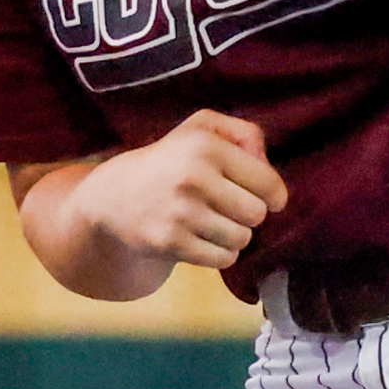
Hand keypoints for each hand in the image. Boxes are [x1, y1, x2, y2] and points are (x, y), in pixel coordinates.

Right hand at [86, 110, 285, 275]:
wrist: (113, 196)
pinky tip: (206, 239)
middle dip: (251, 214)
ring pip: (242, 238)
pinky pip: (223, 259)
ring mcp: (179, 212)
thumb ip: (246, 134)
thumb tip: (267, 165)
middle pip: (257, 214)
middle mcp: (192, 177)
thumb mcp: (203, 129)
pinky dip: (221, 253)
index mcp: (205, 146)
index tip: (271, 199)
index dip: (275, 194)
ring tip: (216, 223)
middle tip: (232, 208)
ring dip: (236, 235)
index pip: (267, 182)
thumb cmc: (172, 160)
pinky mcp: (169, 243)